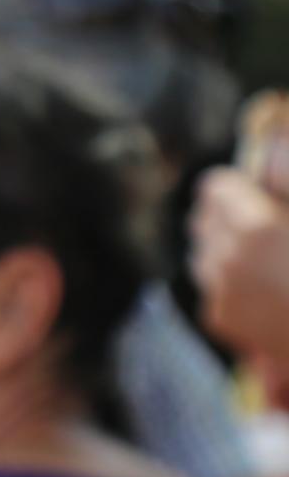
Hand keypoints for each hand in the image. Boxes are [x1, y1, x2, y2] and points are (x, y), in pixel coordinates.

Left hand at [195, 168, 288, 375]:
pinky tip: (267, 291)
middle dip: (228, 217)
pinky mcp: (219, 320)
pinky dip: (231, 285)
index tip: (256, 193)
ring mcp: (218, 290)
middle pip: (204, 220)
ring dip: (225, 250)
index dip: (238, 187)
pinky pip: (212, 288)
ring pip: (203, 254)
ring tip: (266, 259)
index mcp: (253, 225)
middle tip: (263, 225)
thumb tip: (272, 156)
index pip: (214, 188)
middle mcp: (225, 257)